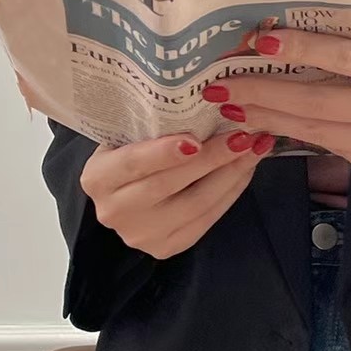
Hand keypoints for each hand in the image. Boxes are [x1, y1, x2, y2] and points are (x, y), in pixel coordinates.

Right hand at [81, 130, 275, 259]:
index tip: (196, 137)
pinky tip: (244, 170)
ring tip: (253, 149)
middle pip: (169, 184)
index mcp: (97, 178)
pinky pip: (206, 220)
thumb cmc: (130, 152)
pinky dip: (230, 192)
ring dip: (230, 175)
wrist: (123, 193)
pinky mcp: (166, 247)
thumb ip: (152, 126)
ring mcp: (140, 235)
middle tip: (243, 135)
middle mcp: (114, 211)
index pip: (133, 163)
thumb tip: (205, 102)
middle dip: (212, 158)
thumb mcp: (128, 136)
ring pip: (195, 205)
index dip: (165, 152)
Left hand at [211, 31, 350, 184]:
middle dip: (263, 95)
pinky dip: (305, 139)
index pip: (339, 57)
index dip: (296, 49)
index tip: (257, 42)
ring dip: (273, 122)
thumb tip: (308, 54)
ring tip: (237, 111)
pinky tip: (278, 131)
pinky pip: (338, 151)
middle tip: (222, 87)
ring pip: (318, 133)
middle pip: (315, 103)